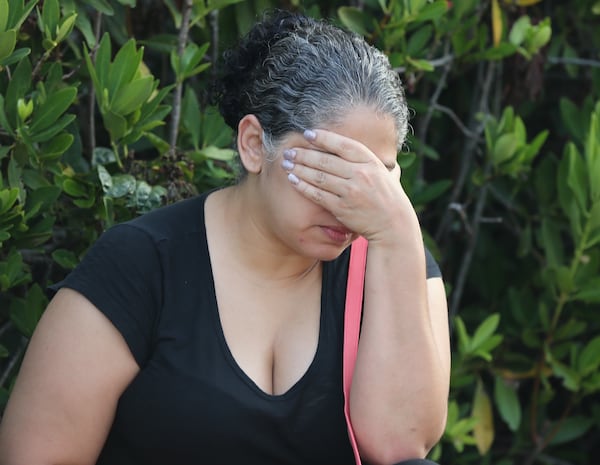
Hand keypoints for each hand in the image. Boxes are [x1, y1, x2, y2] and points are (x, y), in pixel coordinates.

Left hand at [282, 128, 416, 244]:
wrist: (393, 226)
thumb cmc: (389, 198)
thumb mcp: (387, 174)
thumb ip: (376, 161)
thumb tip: (379, 145)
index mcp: (371, 162)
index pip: (343, 145)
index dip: (324, 138)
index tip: (308, 133)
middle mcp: (361, 174)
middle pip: (326, 160)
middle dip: (304, 154)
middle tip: (289, 150)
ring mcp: (351, 192)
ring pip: (319, 176)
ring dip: (300, 168)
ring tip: (286, 163)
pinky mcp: (342, 208)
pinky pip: (318, 195)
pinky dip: (304, 186)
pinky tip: (293, 180)